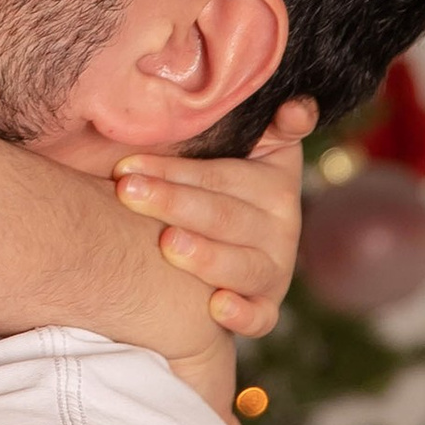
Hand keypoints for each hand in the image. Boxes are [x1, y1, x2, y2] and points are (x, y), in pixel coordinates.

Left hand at [114, 95, 314, 339]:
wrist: (235, 242)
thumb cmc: (226, 188)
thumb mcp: (259, 149)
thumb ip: (277, 125)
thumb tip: (297, 106)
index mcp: (275, 187)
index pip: (221, 177)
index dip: (176, 171)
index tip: (127, 165)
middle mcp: (281, 230)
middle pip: (224, 217)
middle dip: (173, 203)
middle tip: (128, 192)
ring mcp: (273, 272)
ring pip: (243, 265)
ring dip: (206, 256)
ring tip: (168, 244)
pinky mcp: (265, 307)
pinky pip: (261, 318)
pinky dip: (242, 315)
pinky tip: (216, 306)